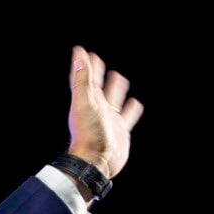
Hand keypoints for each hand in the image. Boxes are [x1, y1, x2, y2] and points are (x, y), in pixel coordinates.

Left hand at [66, 45, 144, 180]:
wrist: (97, 160)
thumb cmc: (88, 133)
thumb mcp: (84, 101)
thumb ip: (82, 79)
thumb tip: (78, 55)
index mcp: (88, 101)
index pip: (85, 79)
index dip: (86, 66)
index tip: (85, 53)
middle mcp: (98, 109)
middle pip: (99, 87)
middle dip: (98, 74)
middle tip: (98, 61)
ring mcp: (110, 120)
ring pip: (114, 99)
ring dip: (116, 89)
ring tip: (119, 78)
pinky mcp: (121, 130)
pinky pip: (128, 116)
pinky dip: (132, 109)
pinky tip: (136, 103)